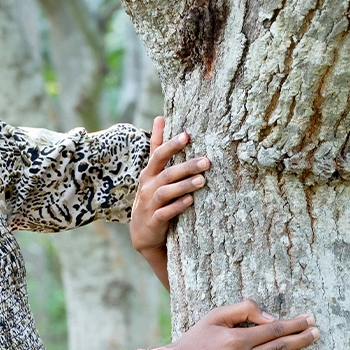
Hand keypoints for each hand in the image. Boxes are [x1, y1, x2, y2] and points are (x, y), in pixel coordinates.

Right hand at [130, 116, 210, 255]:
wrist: (143, 233)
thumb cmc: (153, 197)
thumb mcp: (152, 172)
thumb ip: (157, 147)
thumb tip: (160, 117)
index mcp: (149, 173)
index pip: (158, 154)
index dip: (171, 144)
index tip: (187, 135)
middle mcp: (148, 186)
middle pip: (166, 172)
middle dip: (186, 165)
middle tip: (207, 161)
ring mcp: (149, 203)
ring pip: (166, 191)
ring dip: (184, 185)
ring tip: (202, 180)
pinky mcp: (154, 220)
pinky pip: (165, 212)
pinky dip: (177, 206)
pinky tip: (190, 201)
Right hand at [143, 299, 319, 349]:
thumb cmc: (195, 341)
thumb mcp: (214, 317)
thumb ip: (243, 310)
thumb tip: (271, 318)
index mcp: (237, 339)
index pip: (275, 330)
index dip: (295, 324)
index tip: (310, 319)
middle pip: (281, 348)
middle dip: (303, 340)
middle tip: (317, 334)